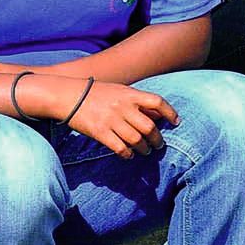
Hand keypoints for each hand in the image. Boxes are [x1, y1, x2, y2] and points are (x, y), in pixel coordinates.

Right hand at [27, 74, 173, 158]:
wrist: (68, 95)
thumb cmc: (95, 93)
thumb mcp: (118, 90)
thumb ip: (137, 101)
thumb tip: (158, 114)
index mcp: (129, 94)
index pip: (157, 102)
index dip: (170, 113)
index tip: (176, 122)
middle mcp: (122, 107)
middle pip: (149, 127)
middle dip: (157, 139)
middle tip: (159, 145)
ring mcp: (111, 120)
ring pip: (137, 141)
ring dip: (144, 149)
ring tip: (145, 151)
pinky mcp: (100, 132)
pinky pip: (120, 148)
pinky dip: (128, 154)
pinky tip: (129, 155)